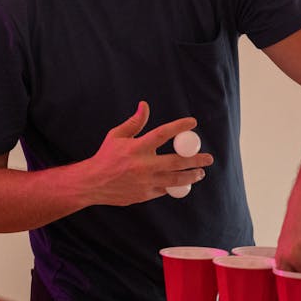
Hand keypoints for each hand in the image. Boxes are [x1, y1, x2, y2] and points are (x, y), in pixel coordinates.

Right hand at [85, 101, 212, 205]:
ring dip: (192, 175)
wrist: (93, 183)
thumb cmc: (106, 157)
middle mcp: (143, 165)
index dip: (179, 127)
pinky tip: (182, 182)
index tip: (192, 123)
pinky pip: (166, 190)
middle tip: (208, 158)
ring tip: (200, 172)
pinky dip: (176, 186)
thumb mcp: (116, 136)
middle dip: (196, 159)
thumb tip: (144, 105)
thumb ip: (134, 122)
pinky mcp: (145, 194)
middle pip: (177, 161)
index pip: (162, 134)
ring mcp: (145, 182)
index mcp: (136, 147)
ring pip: (176, 180)